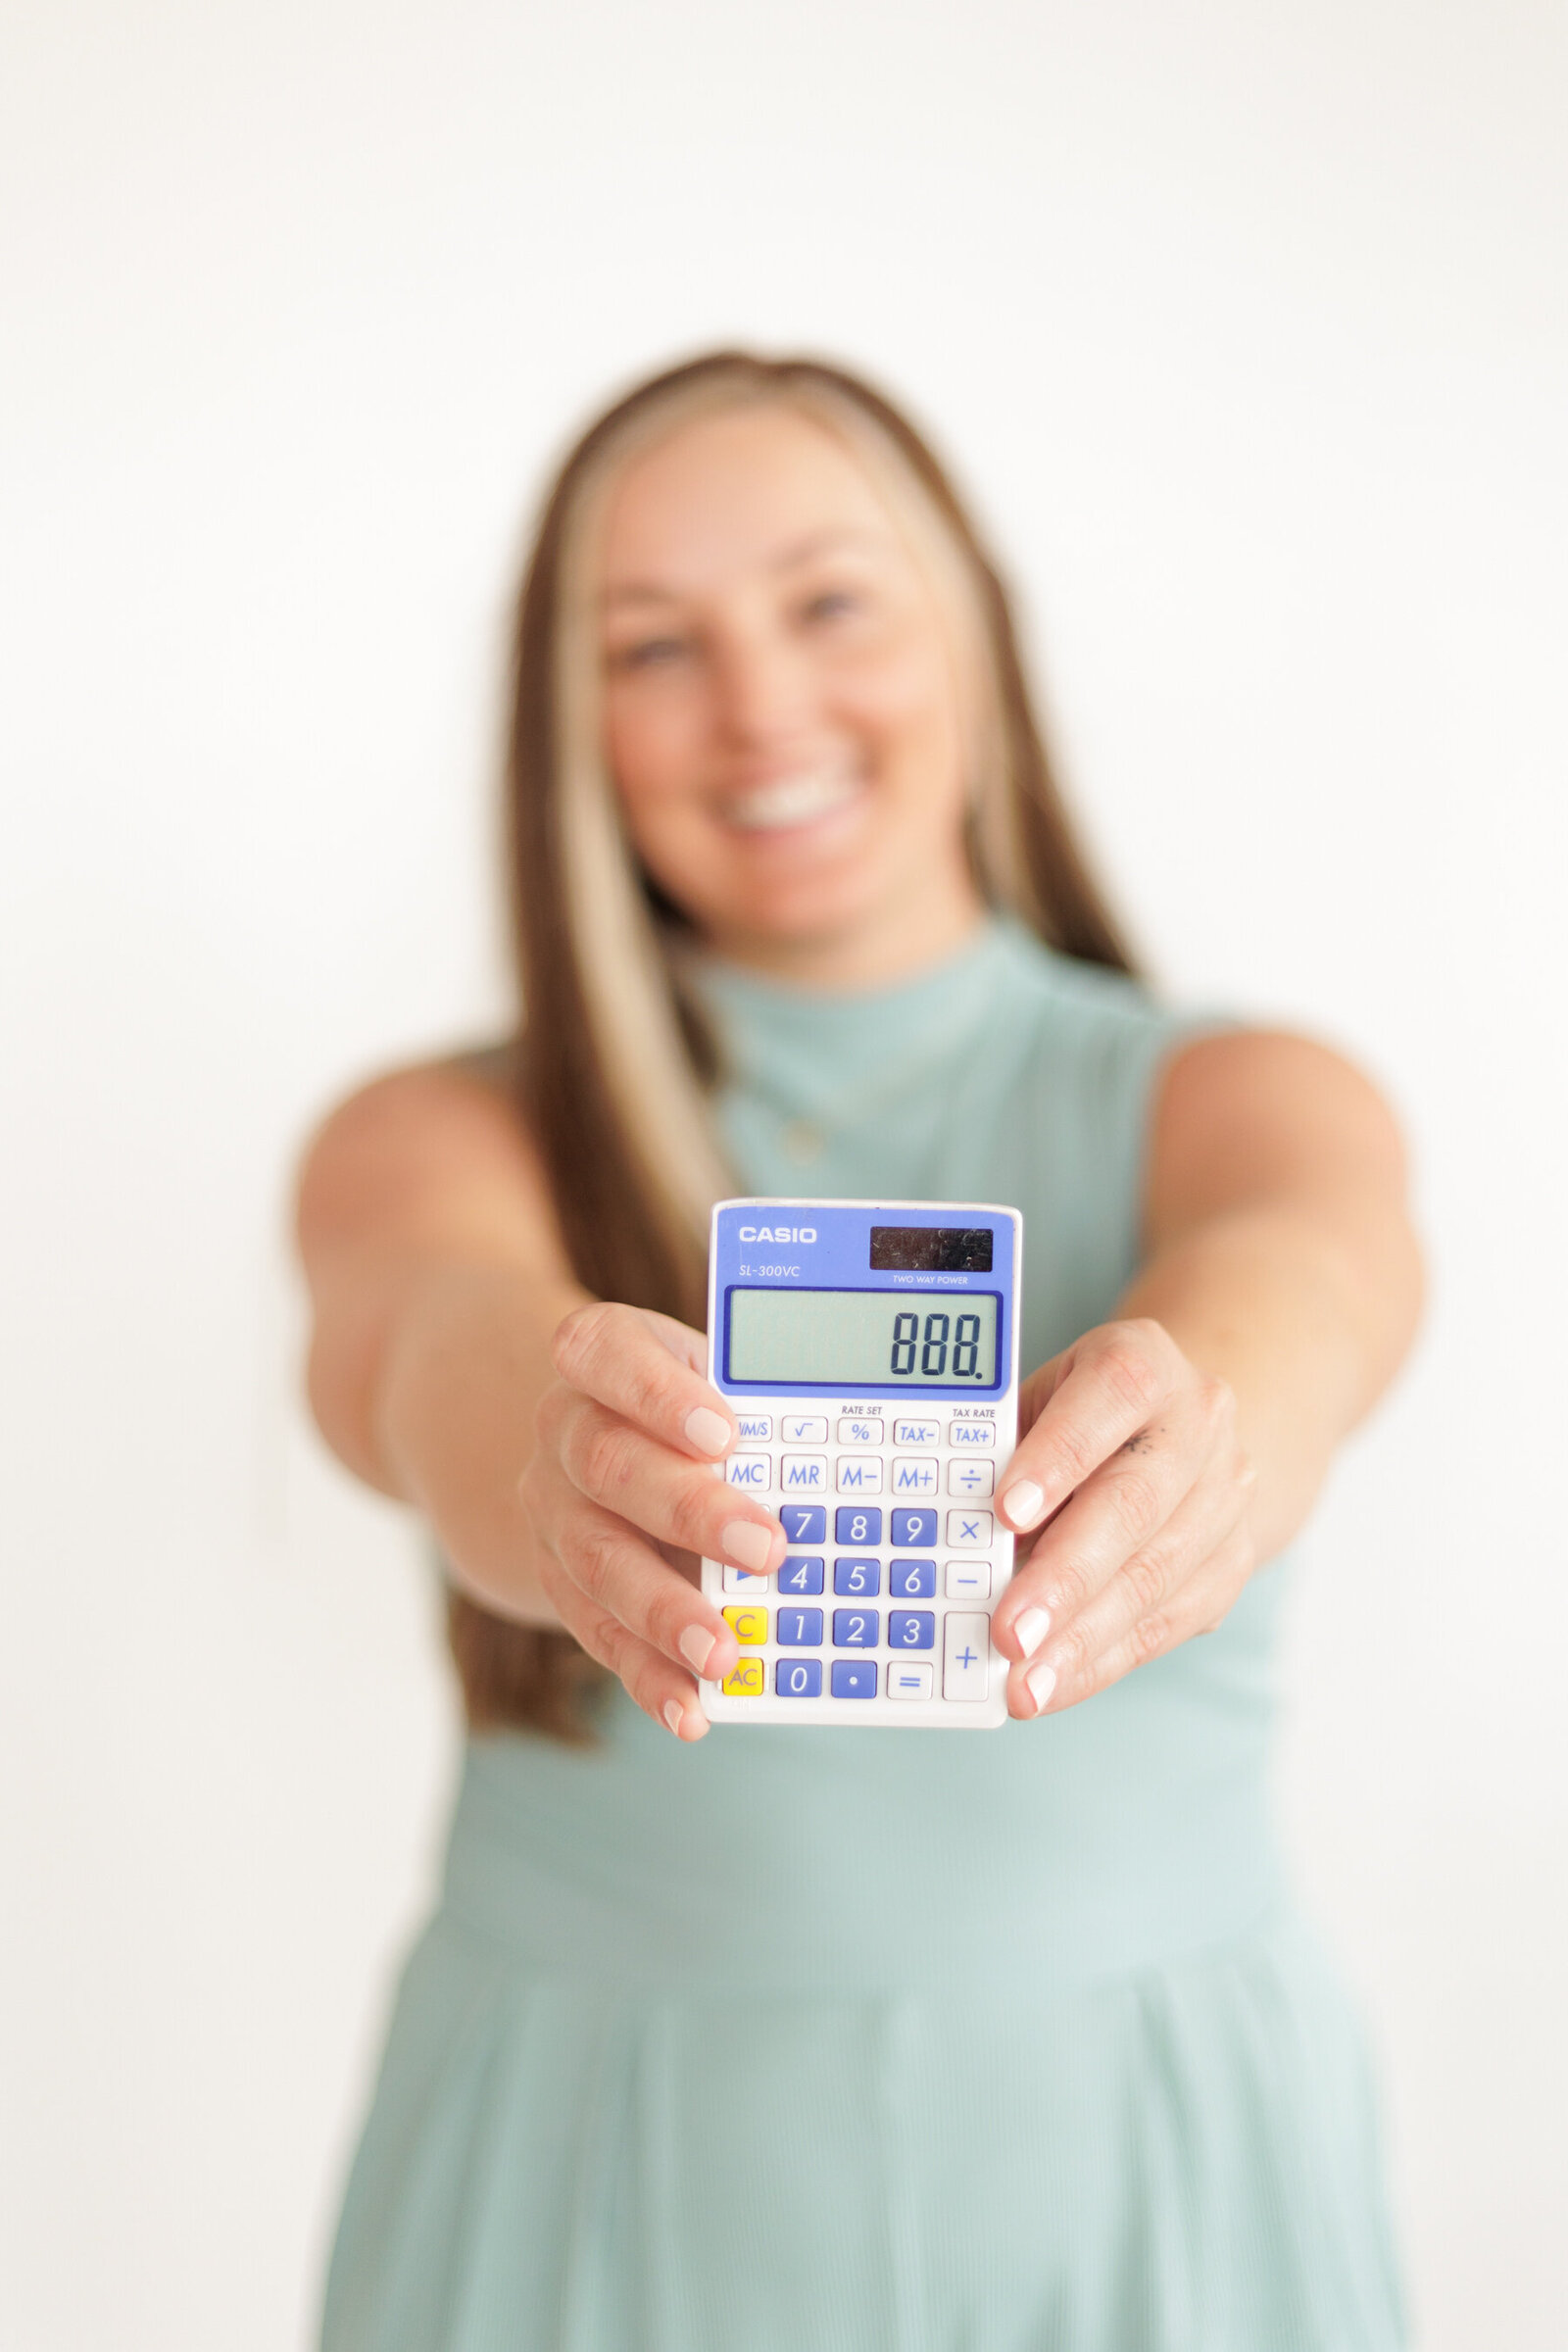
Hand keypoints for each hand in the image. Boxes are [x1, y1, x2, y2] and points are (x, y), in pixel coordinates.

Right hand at [520, 1302, 783, 1739]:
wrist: (599, 1449)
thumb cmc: (686, 1405)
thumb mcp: (715, 1375)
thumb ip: (757, 1409)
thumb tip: (842, 1476)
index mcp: (601, 1355)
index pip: (603, 1351)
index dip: (658, 1393)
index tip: (724, 1432)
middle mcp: (565, 1430)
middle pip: (611, 1466)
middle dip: (691, 1513)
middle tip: (767, 1549)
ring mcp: (555, 1511)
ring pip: (597, 1559)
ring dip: (664, 1612)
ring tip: (724, 1652)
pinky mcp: (561, 1582)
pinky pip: (597, 1633)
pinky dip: (647, 1675)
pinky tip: (691, 1707)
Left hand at [991, 1318, 1256, 1718]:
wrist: (1180, 1428)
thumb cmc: (1079, 1418)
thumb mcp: (1038, 1404)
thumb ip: (1001, 1454)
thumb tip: (952, 1544)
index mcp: (1143, 1362)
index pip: (1109, 1397)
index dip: (1057, 1457)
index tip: (1004, 1514)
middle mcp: (1198, 1422)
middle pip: (1133, 1503)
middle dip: (1065, 1578)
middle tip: (1008, 1634)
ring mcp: (1226, 1494)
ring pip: (1154, 1575)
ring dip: (1081, 1639)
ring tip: (1024, 1684)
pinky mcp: (1234, 1560)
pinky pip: (1168, 1621)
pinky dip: (1103, 1660)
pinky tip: (1056, 1684)